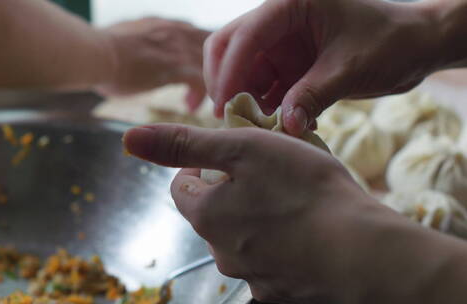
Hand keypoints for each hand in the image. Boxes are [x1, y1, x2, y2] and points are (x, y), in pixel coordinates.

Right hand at [96, 17, 209, 110]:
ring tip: (199, 100)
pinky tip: (191, 106)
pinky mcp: (176, 68)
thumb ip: (137, 44)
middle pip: (209, 44)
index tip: (192, 69)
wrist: (94, 53)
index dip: (197, 52)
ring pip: (212, 63)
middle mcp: (175, 31)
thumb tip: (131, 54)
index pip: (193, 33)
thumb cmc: (98, 49)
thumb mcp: (124, 39)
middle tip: (207, 87)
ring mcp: (177, 48)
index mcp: (163, 25)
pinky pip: (203, 81)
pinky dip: (202, 95)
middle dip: (212, 67)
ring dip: (209, 83)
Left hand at [123, 124, 466, 303]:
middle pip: (213, 214)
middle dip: (230, 191)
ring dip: (257, 217)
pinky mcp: (282, 291)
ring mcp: (253, 276)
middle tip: (265, 173)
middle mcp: (222, 251)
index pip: (182, 188)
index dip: (198, 166)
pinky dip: (281, 243)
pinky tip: (308, 231)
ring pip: (244, 237)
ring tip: (291, 201)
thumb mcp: (242, 149)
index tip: (223, 155)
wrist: (362, 254)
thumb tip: (129, 139)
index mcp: (207, 215)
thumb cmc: (304, 191)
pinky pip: (272, 261)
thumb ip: (184, 143)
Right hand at [203, 0, 443, 135]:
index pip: (246, 35)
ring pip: (244, 74)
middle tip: (228, 116)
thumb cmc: (391, 42)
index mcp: (291, 5)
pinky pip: (266, 91)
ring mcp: (282, 47)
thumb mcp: (350, 67)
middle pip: (230, 48)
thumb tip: (285, 126)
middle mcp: (280, 23)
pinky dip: (268, 110)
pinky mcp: (289, 68)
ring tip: (259, 129)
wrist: (416, 48)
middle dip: (225, 82)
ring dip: (247, 102)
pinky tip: (285, 126)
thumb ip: (314, 95)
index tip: (226, 105)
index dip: (231, 70)